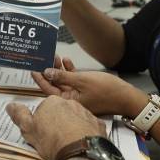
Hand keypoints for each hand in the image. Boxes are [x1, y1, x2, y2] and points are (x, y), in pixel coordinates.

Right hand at [5, 95, 106, 159]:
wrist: (80, 153)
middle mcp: (71, 104)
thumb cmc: (54, 141)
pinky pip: (90, 127)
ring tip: (68, 143)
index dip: (42, 122)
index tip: (42, 133)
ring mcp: (86, 113)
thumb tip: (11, 106)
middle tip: (54, 139)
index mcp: (53, 102)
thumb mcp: (28, 129)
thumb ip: (19, 115)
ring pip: (77, 119)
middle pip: (62, 112)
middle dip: (58, 123)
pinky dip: (86, 134)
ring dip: (73, 127)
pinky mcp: (98, 125)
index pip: (45, 108)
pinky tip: (81, 144)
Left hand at [30, 63, 148, 117]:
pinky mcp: (85, 90)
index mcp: (68, 102)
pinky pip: (73, 80)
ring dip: (59, 69)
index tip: (33, 68)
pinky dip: (69, 71)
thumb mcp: (82, 81)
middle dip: (49, 71)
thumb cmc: (106, 91)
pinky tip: (67, 61)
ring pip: (63, 81)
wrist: (126, 96)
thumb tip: (46, 73)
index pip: (48, 90)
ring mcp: (78, 95)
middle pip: (55, 85)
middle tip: (44, 59)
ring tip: (56, 57)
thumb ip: (63, 77)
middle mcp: (71, 100)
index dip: (40, 78)